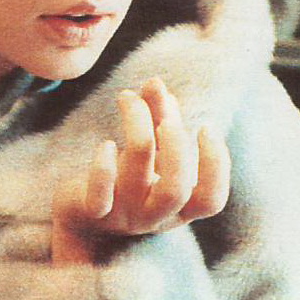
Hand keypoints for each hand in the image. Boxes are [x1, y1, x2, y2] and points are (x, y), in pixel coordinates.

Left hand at [51, 78, 230, 265]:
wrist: (84, 217)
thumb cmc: (128, 179)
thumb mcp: (152, 152)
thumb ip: (159, 118)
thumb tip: (156, 82)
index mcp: (180, 208)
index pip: (211, 201)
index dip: (216, 165)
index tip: (205, 127)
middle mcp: (155, 217)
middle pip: (175, 191)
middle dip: (175, 147)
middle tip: (166, 119)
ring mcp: (123, 217)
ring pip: (136, 174)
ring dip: (137, 127)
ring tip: (128, 98)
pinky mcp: (93, 213)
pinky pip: (99, 196)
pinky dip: (103, 166)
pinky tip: (106, 144)